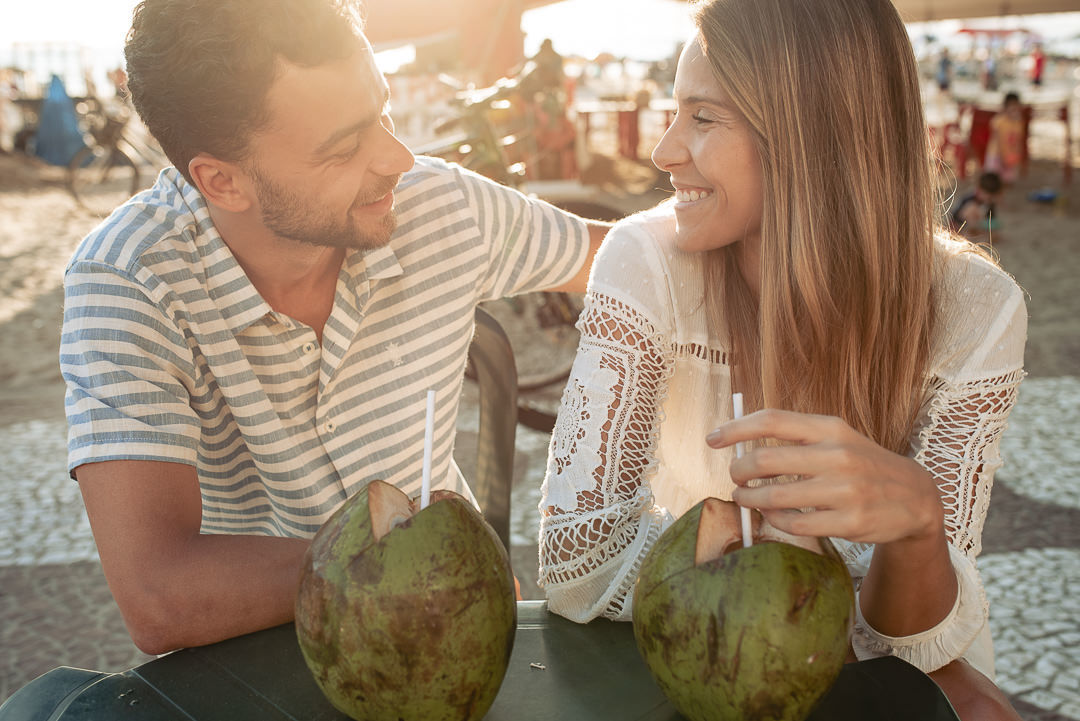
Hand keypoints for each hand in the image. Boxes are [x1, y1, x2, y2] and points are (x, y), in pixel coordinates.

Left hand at [706, 409, 942, 544]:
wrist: (915, 497)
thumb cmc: (862, 465)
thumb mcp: (838, 438)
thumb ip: (796, 438)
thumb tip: (741, 443)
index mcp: (831, 428)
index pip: (772, 420)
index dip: (736, 429)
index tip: (713, 439)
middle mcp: (838, 456)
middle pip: (765, 461)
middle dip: (738, 471)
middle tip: (735, 478)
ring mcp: (845, 491)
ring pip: (774, 497)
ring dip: (750, 500)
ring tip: (746, 498)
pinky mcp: (849, 522)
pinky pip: (794, 524)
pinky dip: (776, 521)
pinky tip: (774, 516)